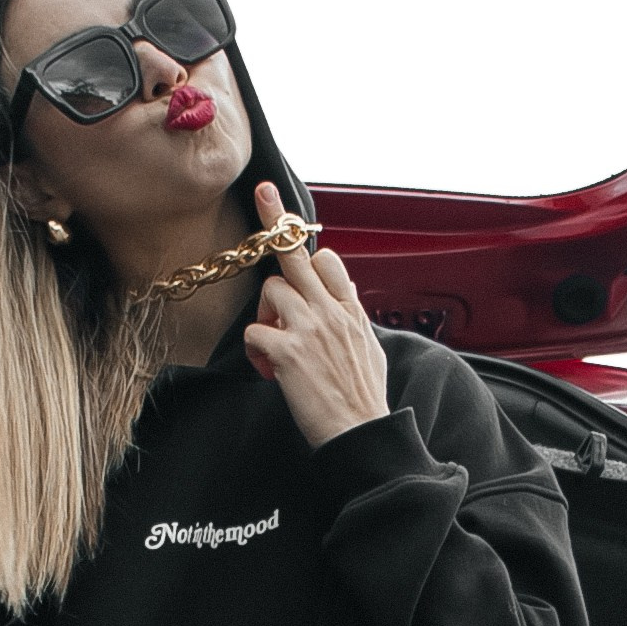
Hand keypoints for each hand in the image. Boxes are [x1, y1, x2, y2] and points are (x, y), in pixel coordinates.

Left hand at [240, 179, 391, 448]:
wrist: (363, 434)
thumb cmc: (365, 400)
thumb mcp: (371, 351)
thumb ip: (353, 321)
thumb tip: (345, 300)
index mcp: (351, 311)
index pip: (329, 260)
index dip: (307, 249)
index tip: (293, 234)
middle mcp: (332, 312)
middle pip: (298, 254)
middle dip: (277, 219)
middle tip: (263, 191)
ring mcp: (310, 329)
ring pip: (272, 289)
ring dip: (265, 313)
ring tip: (275, 344)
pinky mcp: (289, 352)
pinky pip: (256, 331)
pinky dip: (256, 349)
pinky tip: (268, 368)